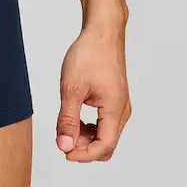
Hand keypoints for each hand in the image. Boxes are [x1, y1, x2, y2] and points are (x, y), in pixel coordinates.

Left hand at [56, 23, 131, 161]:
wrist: (102, 31)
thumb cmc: (89, 54)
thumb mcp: (71, 88)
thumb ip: (68, 119)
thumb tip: (64, 146)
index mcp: (115, 109)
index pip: (105, 145)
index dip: (85, 155)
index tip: (65, 152)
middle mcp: (122, 110)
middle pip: (107, 144)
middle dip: (85, 148)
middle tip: (63, 138)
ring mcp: (120, 105)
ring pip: (106, 134)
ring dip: (86, 137)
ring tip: (67, 126)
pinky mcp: (115, 99)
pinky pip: (105, 123)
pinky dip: (90, 126)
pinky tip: (75, 117)